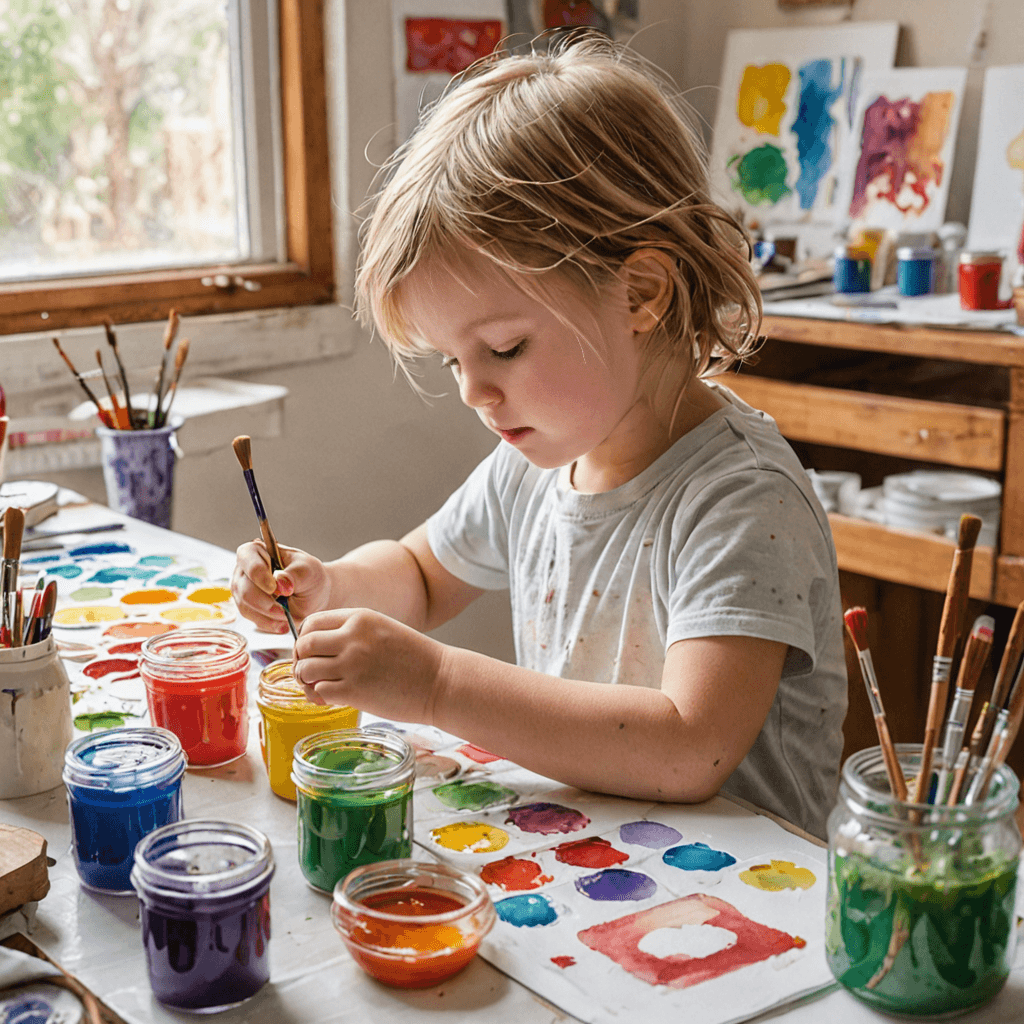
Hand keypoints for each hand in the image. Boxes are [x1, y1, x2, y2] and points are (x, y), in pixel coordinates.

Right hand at [231, 540, 330, 632]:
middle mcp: (245, 570)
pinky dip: (269, 623)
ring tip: (287, 615)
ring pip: (245, 605)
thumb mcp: (308, 571)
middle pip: (244, 587)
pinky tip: (283, 623)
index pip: (248, 557)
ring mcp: (243, 590)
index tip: (274, 588)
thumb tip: (280, 581)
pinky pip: (252, 618)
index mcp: (257, 551)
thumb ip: (294, 574)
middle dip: (265, 602)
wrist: (314, 595)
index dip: (258, 574)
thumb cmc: (309, 576)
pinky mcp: (248, 607)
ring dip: (268, 614)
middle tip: (284, 609)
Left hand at [293, 608, 444, 723]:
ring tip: (319, 687)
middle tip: (310, 673)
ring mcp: (352, 664)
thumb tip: (317, 648)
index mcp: (360, 618)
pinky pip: (318, 691)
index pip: (311, 622)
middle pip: (303, 645)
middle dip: (301, 660)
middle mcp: (352, 637)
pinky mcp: (354, 690)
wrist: (441, 681)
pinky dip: (319, 696)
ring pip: (304, 669)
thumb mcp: (382, 631)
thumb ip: (352, 633)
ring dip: (307, 681)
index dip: (305, 639)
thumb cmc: (415, 660)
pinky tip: (330, 699)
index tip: (312, 653)